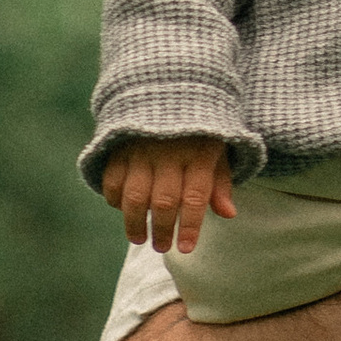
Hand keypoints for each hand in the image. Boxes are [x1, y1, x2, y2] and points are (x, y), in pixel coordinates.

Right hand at [101, 135, 236, 251]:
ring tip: (138, 238)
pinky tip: (121, 209)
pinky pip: (112, 180)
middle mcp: (170, 153)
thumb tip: (228, 214)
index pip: (195, 197)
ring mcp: (142, 150)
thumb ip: (220, 183)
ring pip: (135, 195)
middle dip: (162, 230)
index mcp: (199, 154)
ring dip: (135, 222)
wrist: (168, 92)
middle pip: (164, 201)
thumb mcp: (217, 152)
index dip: (190, 226)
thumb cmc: (198, 133)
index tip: (186, 248)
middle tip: (161, 247)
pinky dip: (114, 199)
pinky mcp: (120, 147)